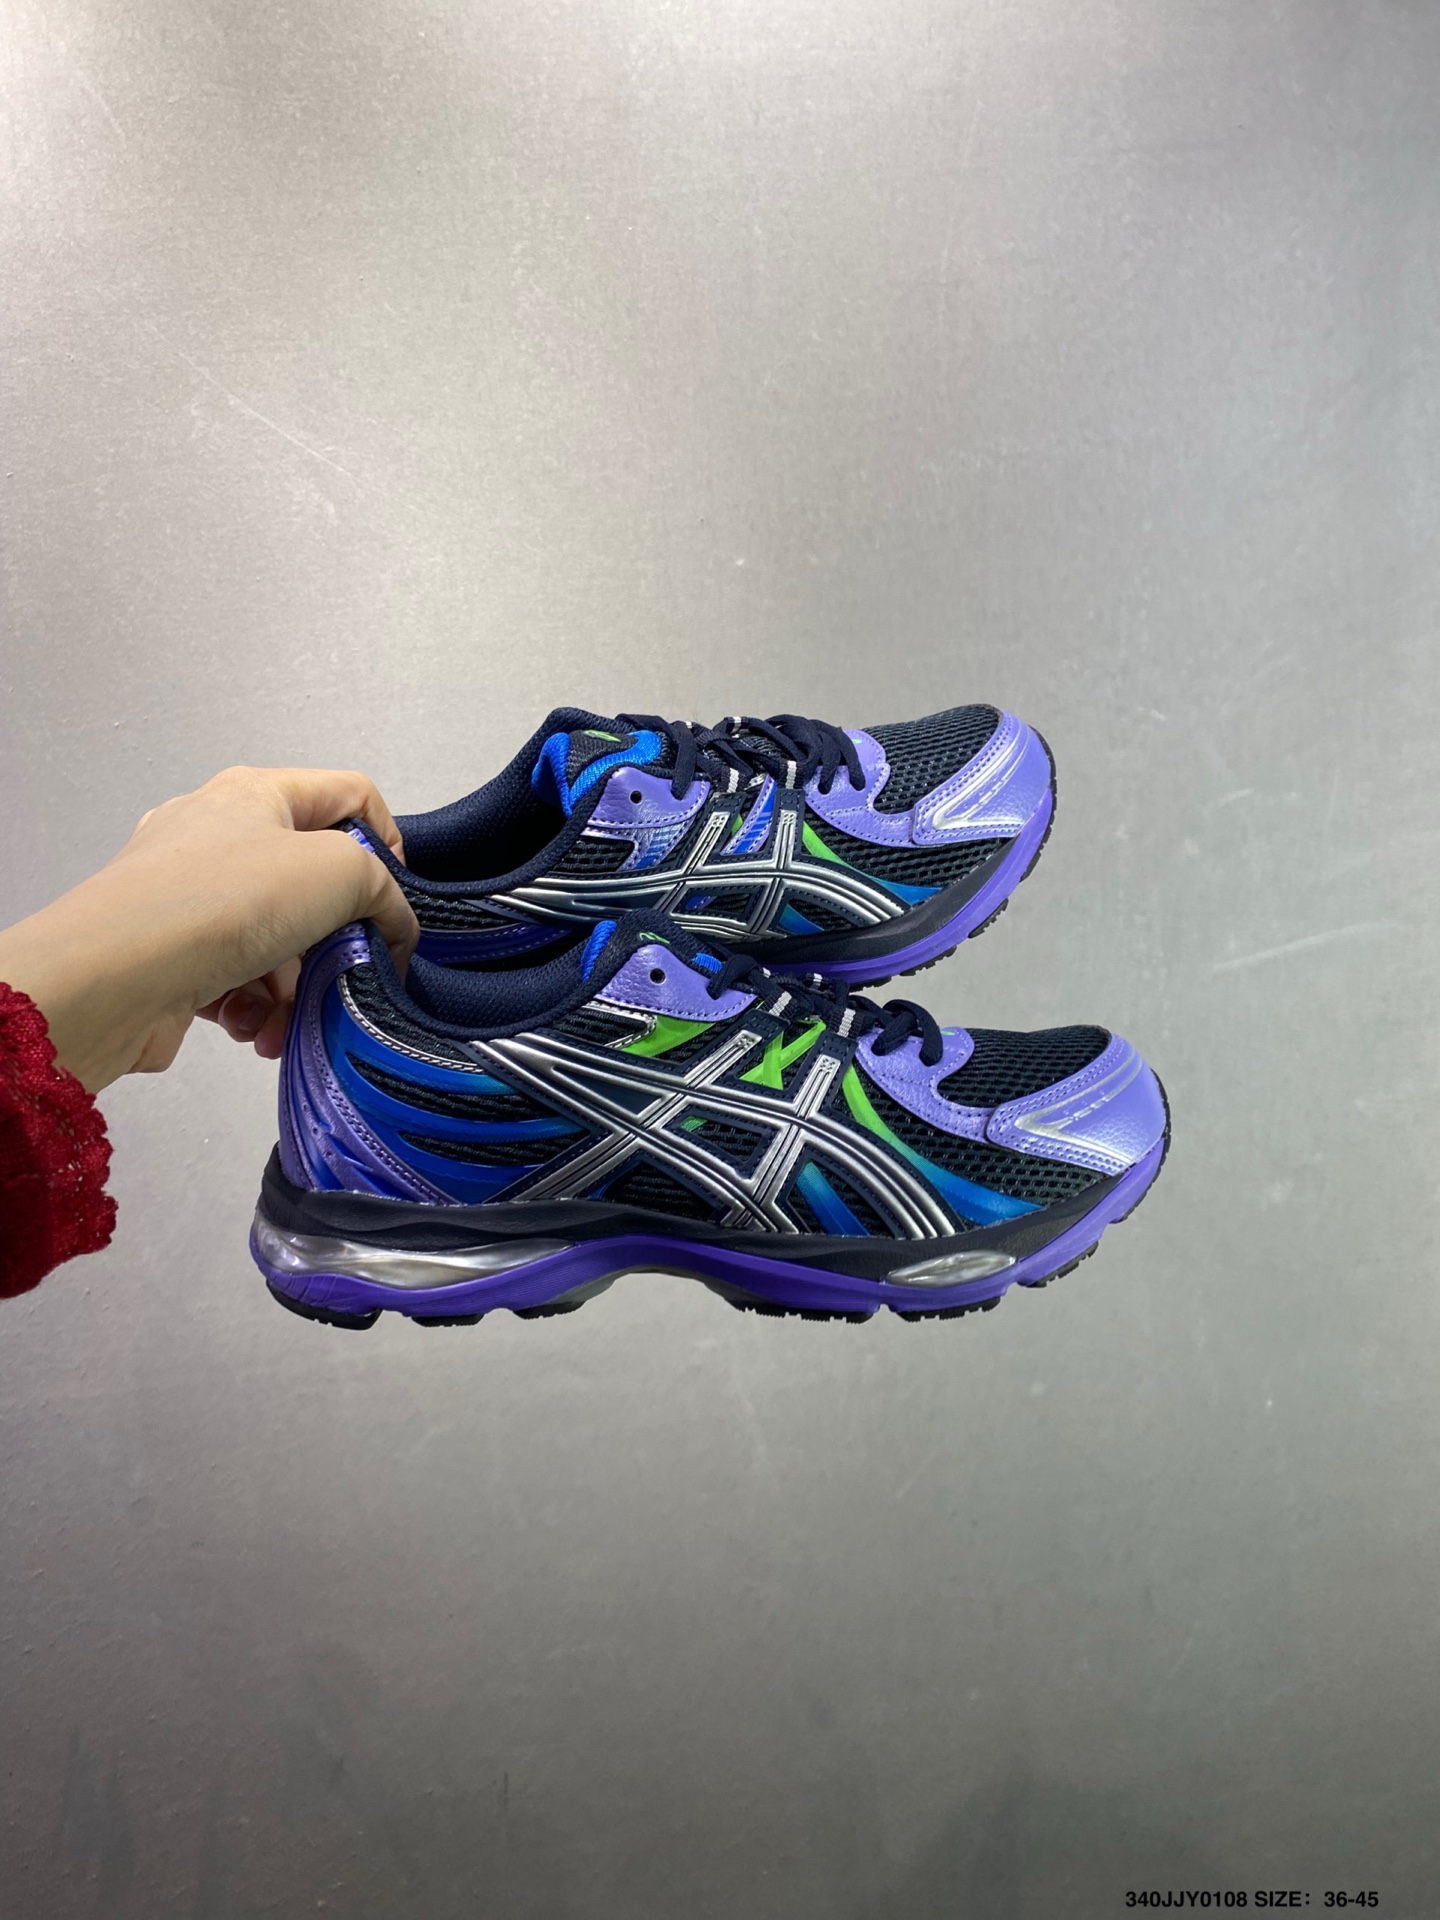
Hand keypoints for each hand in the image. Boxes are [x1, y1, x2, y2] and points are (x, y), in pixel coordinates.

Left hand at [0, 767, 417, 1091]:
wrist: (115, 977)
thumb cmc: (229, 902)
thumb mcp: (338, 872)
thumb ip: (383, 891)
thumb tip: (389, 929)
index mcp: (257, 793)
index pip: (349, 795)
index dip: (388, 841)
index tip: (395, 899)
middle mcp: (218, 834)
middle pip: (312, 882)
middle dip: (337, 938)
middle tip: (351, 973)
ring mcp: (188, 894)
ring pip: (276, 941)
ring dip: (298, 989)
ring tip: (292, 1022)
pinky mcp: (169, 952)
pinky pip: (235, 978)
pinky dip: (255, 1008)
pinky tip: (255, 1031)